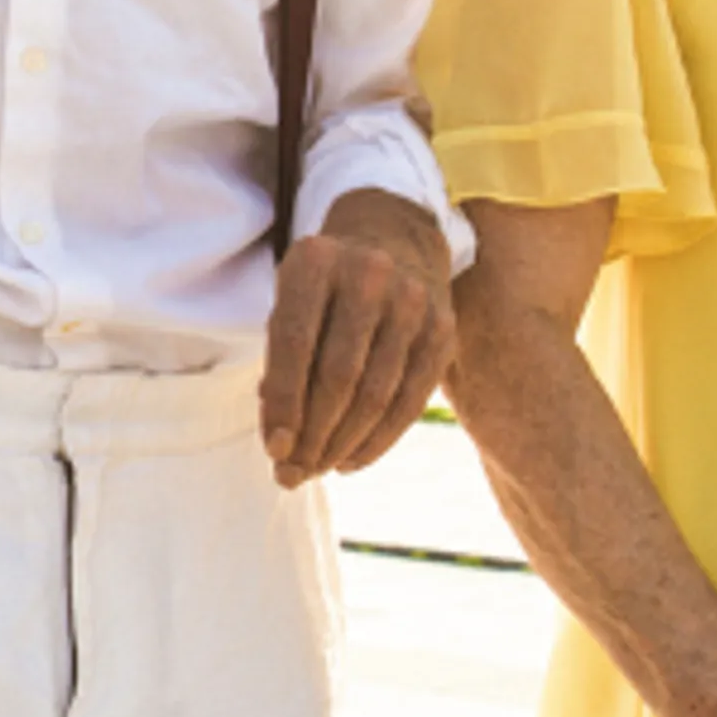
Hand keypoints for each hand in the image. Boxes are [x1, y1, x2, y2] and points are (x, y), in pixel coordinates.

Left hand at [259, 188, 454, 484]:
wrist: (393, 241)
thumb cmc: (322, 288)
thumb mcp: (290, 303)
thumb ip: (278, 364)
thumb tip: (281, 444)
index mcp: (315, 261)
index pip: (294, 344)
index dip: (283, 404)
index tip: (273, 450)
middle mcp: (368, 275)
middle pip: (338, 376)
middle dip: (312, 435)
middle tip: (291, 475)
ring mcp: (413, 301)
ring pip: (376, 394)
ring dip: (342, 444)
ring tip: (316, 470)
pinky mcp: (442, 330)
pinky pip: (410, 400)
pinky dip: (378, 440)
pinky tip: (351, 460)